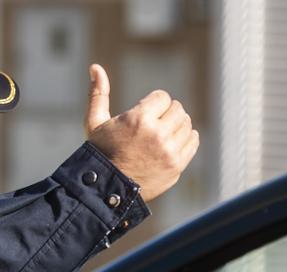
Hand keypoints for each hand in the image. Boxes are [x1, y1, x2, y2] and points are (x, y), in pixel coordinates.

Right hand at [84, 64, 199, 202]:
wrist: (107, 189)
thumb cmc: (100, 153)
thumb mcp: (94, 122)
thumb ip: (98, 94)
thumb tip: (95, 66)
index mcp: (139, 119)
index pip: (163, 97)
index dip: (155, 102)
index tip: (147, 111)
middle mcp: (157, 134)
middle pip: (177, 109)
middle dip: (167, 112)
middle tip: (157, 120)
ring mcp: (169, 152)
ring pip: (187, 124)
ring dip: (178, 124)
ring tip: (164, 131)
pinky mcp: (176, 166)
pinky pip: (193, 142)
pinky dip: (187, 138)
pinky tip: (175, 140)